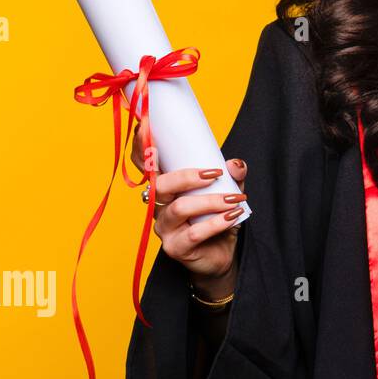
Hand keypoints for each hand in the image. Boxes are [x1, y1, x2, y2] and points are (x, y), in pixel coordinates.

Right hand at [131, 120, 247, 292]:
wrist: (220, 253)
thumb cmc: (215, 216)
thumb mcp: (226, 190)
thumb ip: (231, 175)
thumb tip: (235, 163)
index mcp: (165, 187)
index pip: (145, 165)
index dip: (142, 147)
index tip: (146, 125)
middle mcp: (158, 206)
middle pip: (160, 185)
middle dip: (187, 176)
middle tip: (215, 173)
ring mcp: (165, 228)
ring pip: (179, 208)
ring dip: (211, 201)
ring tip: (235, 199)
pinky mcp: (176, 248)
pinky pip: (193, 233)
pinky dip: (217, 222)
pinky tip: (233, 216)